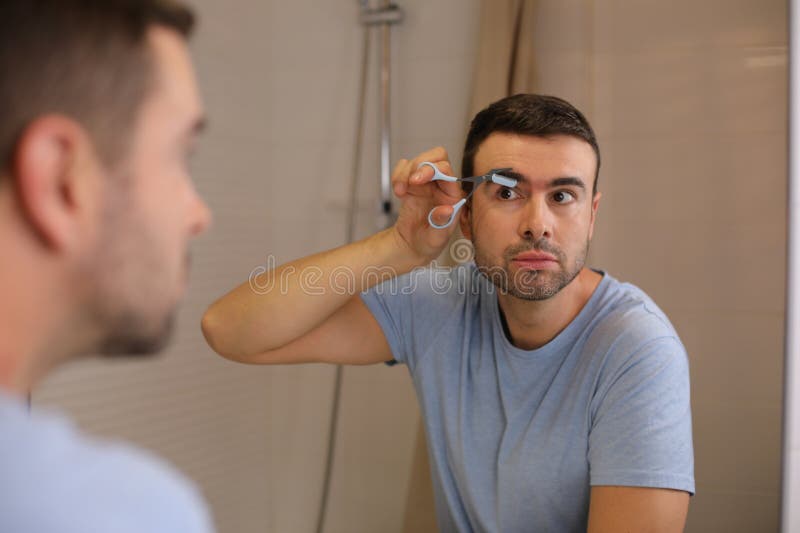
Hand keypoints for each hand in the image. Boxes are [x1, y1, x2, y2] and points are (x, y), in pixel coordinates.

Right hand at [390, 146, 463, 262]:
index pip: (446, 170)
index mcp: (452, 195)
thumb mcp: (437, 237)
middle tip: (409, 181)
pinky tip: (399, 191)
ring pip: (418, 160)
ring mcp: (426, 182)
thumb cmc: (429, 242)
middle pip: (436, 156)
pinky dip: (398, 175)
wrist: (413, 245)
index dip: (431, 170)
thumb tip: (447, 209)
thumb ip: (442, 223)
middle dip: (419, 164)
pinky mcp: (412, 184)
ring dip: (405, 172)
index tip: (415, 180)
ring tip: (400, 191)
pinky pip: (405, 167)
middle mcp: (441, 185)